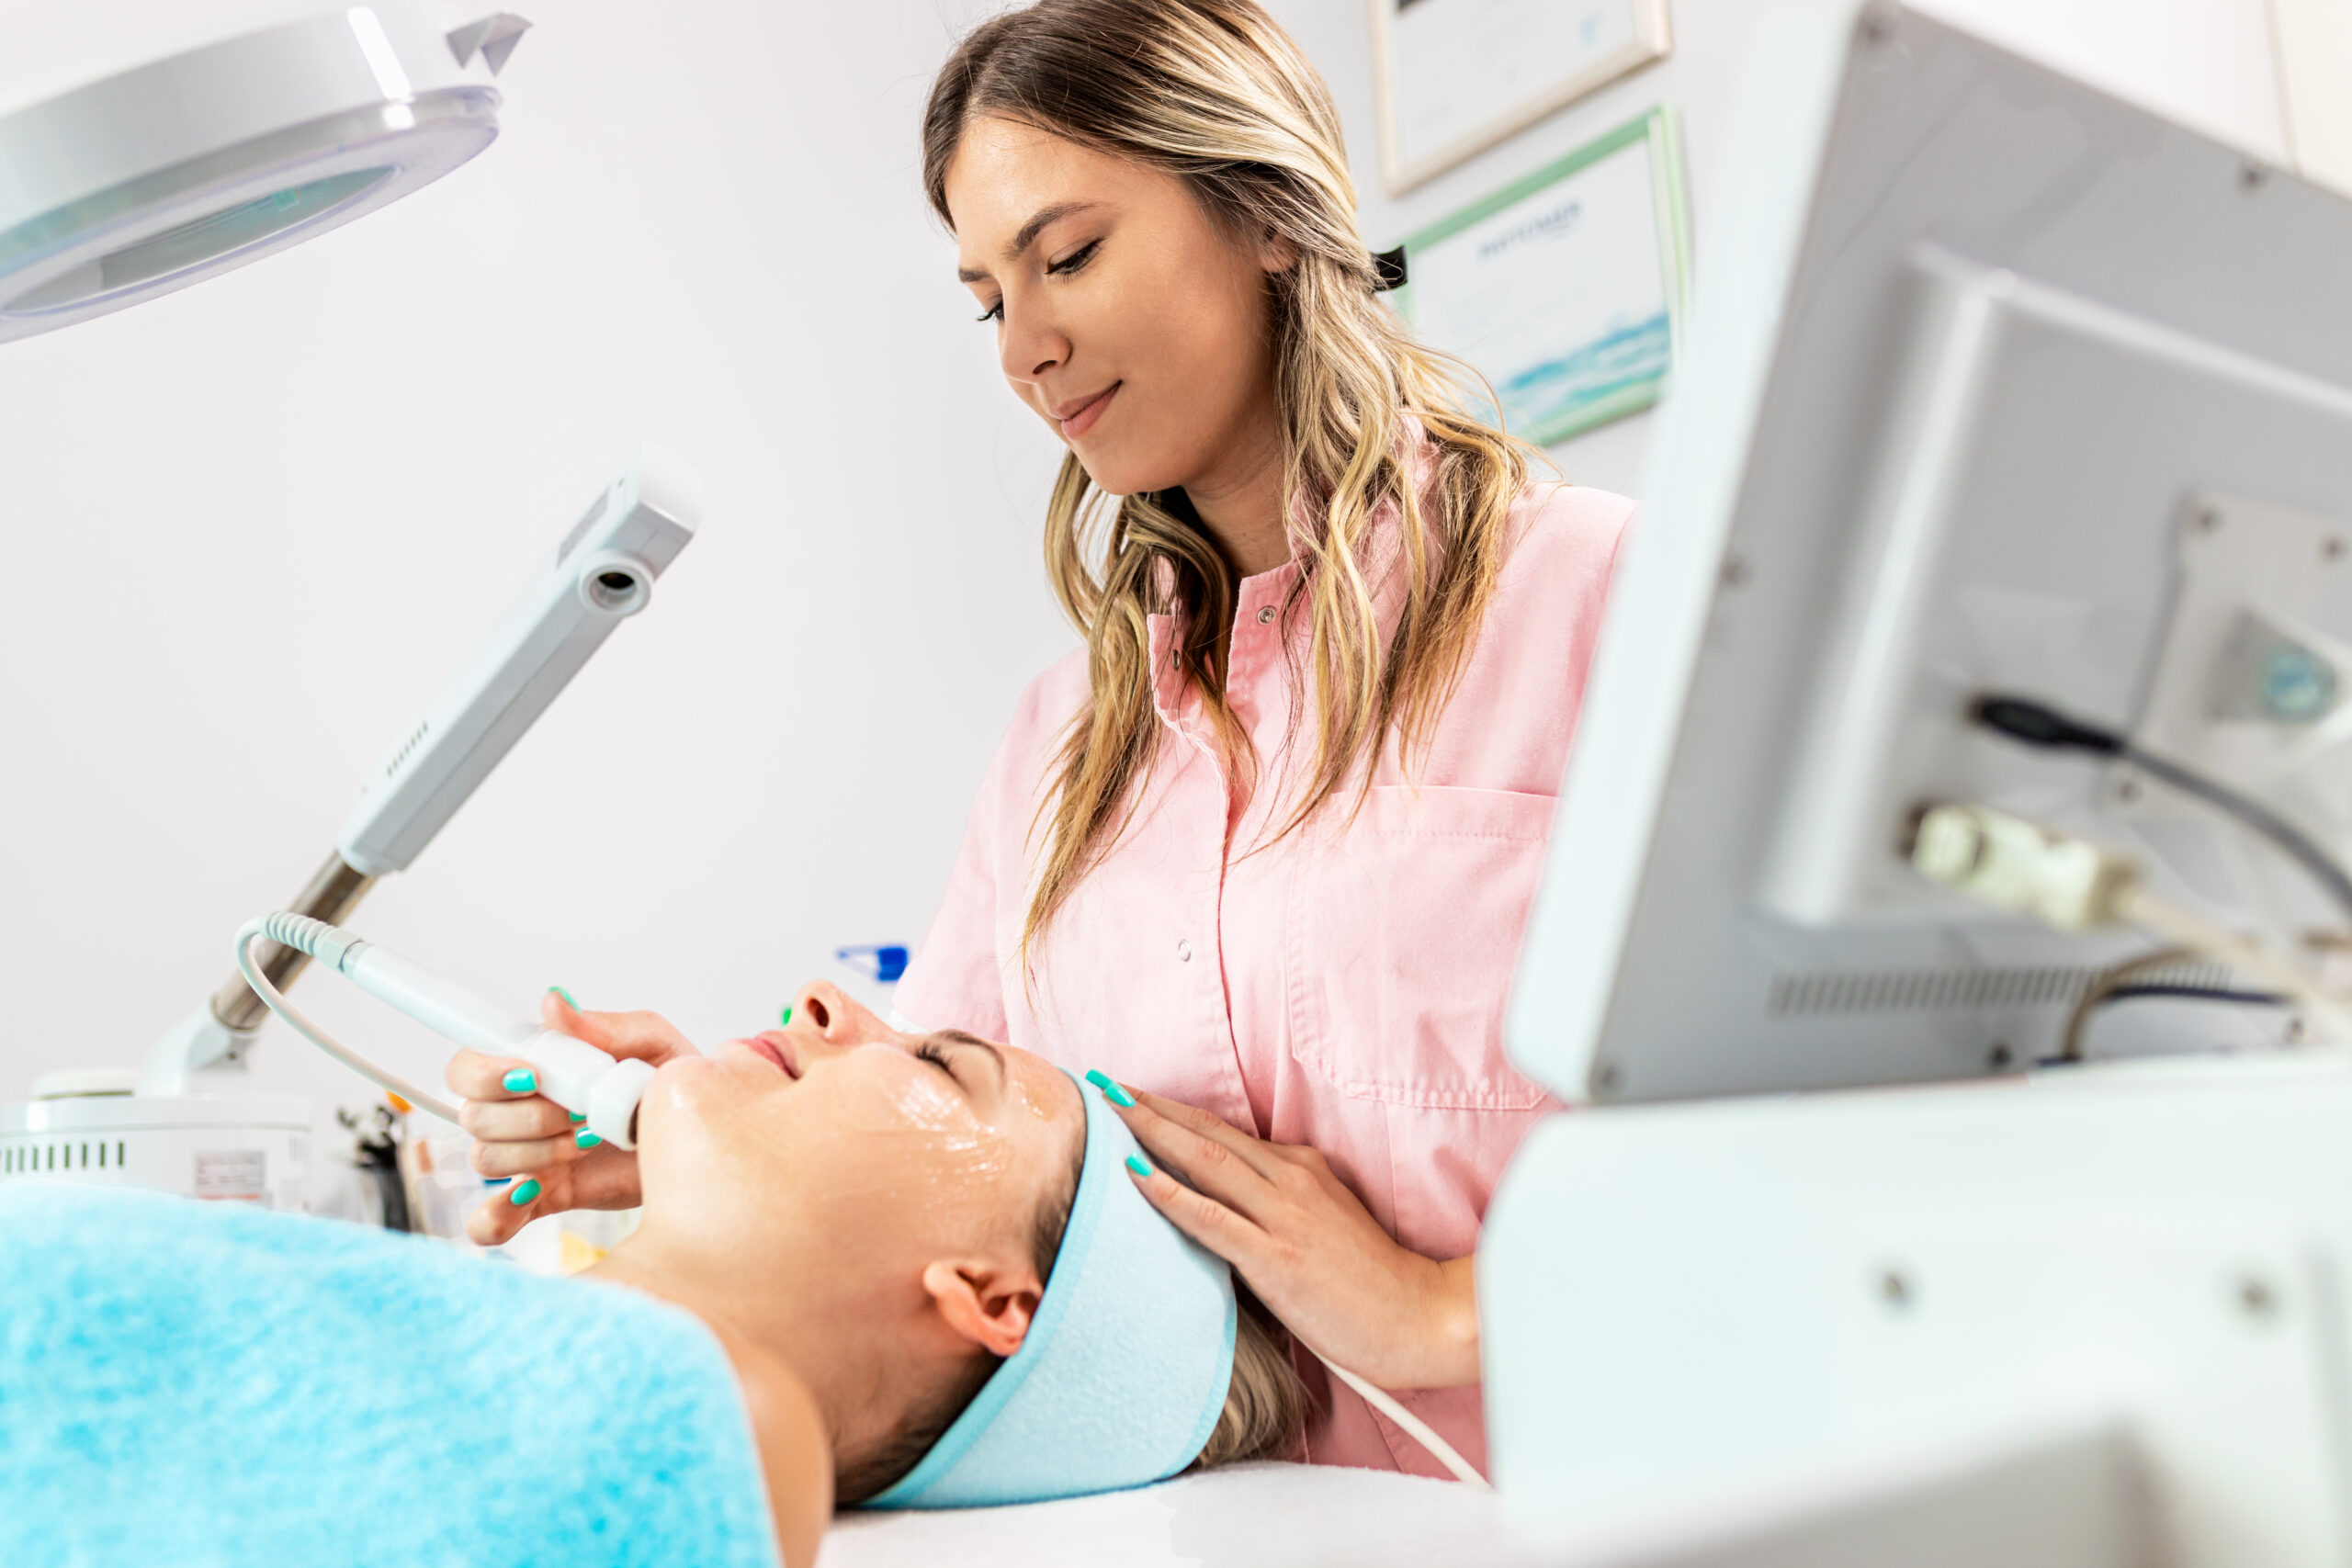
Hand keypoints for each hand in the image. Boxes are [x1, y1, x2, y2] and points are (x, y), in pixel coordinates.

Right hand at [446, 993, 698, 1246]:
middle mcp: (518, 1112)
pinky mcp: (544, 1197)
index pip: (467, 1068)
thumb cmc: (670, 1082)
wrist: (701, 1139)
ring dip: (537, 1153)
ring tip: (589, 1142)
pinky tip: (531, 1196)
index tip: (533, 1078)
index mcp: (533, 1068)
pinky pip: (488, 1221)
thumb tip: (553, 1004)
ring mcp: (528, 1157)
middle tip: (580, 1112)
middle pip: (474, 1115)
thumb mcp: (651, 1043)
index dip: (483, 1073)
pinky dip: (494, 1215)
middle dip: (528, 1116)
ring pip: (486, 1159)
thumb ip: (603, 1025)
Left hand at [1099, 1082, 1478, 1389]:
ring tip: (1109, 1110)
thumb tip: (1226, 1203)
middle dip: (1150, 1107)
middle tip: (1104, 1083)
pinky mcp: (1277, 1256)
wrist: (1419, 1316)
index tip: (1131, 1095)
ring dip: (1151, 1132)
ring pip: (1205, 1161)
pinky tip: (1136, 1175)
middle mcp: (1291, 1180)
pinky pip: (1212, 1217)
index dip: (1174, 1111)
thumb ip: (1281, 1205)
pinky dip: (1170, 1192)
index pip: (1224, 1132)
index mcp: (1303, 1168)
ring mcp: (1283, 1215)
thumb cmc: (1372, 1282)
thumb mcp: (1327, 1223)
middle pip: (1207, 1134)